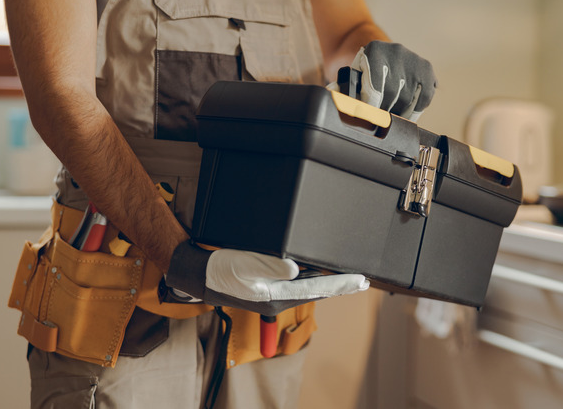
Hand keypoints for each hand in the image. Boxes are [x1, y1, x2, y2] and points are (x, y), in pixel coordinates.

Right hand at [161, 242, 369, 315]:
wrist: (199, 272)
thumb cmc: (220, 270)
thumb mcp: (244, 267)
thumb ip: (270, 267)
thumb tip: (296, 269)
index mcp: (276, 295)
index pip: (317, 289)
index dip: (341, 284)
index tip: (361, 280)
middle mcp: (278, 295)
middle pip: (317, 288)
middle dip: (340, 283)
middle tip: (362, 278)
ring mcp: (274, 290)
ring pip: (308, 284)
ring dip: (327, 279)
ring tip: (346, 274)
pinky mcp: (269, 283)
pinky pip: (297, 280)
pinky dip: (311, 274)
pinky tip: (318, 269)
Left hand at [351, 41, 436, 121]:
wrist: (385, 53)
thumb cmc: (367, 69)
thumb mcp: (357, 73)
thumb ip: (352, 88)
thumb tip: (353, 107)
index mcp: (375, 51)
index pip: (374, 86)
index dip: (371, 106)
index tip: (369, 119)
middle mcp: (396, 52)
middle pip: (391, 93)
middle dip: (384, 110)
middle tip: (380, 120)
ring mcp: (413, 59)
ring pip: (407, 97)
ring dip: (399, 112)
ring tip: (392, 117)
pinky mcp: (426, 68)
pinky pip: (426, 95)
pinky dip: (417, 109)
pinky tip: (409, 113)